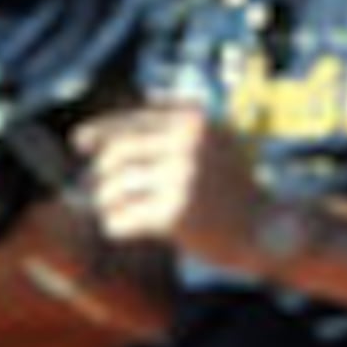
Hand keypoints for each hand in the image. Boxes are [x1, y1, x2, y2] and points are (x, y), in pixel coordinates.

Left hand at [79, 105, 276, 271]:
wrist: (267, 227)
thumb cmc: (232, 188)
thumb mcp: (211, 141)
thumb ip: (169, 128)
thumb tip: (106, 133)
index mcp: (195, 118)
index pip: (133, 118)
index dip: (101, 129)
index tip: (78, 141)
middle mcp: (188, 142)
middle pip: (118, 152)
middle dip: (103, 172)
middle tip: (101, 189)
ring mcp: (182, 177)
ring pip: (116, 186)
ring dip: (106, 201)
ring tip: (112, 209)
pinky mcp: (175, 214)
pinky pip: (123, 217)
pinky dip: (115, 224)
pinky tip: (119, 227)